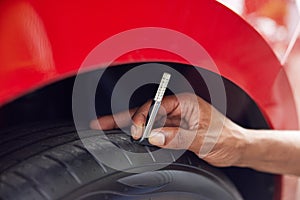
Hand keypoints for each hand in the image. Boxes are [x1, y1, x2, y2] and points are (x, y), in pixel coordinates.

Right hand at [90, 93, 246, 166]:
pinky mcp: (174, 129)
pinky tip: (128, 136)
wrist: (238, 148)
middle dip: (123, 118)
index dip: (143, 119)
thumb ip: (178, 137)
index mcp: (185, 102)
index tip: (138, 134)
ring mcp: (175, 119)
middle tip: (101, 123)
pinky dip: (140, 133)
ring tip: (105, 126)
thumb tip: (154, 136)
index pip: (155, 106)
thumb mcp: (204, 139)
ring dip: (127, 125)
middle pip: (145, 111)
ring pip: (146, 121)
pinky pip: (154, 130)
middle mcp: (178, 108)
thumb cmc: (228, 138)